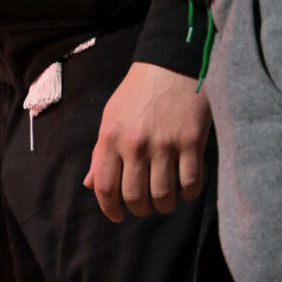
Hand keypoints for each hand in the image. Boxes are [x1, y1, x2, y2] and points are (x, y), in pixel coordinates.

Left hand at [88, 61, 210, 220]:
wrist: (171, 65)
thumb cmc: (137, 93)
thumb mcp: (110, 117)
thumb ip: (100, 152)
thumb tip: (89, 184)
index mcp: (110, 137)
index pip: (104, 185)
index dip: (109, 208)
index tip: (117, 216)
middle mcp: (135, 143)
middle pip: (134, 196)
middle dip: (139, 210)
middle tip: (144, 207)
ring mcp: (165, 144)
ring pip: (162, 195)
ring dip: (163, 206)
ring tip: (165, 202)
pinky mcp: (192, 142)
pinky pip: (190, 183)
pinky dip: (188, 194)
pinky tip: (185, 190)